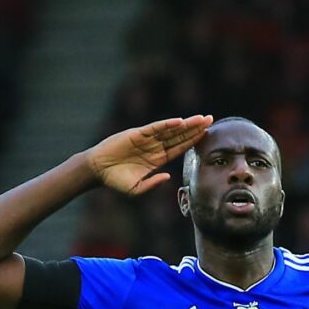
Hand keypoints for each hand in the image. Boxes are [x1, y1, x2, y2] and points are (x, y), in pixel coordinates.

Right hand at [85, 115, 212, 195]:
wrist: (98, 171)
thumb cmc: (116, 181)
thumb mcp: (137, 189)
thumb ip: (153, 184)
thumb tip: (168, 177)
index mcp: (158, 159)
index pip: (180, 147)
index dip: (193, 140)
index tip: (207, 134)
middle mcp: (155, 147)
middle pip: (179, 136)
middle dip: (195, 128)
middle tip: (211, 119)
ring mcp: (147, 139)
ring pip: (170, 130)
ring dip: (186, 124)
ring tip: (201, 118)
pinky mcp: (137, 134)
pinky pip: (154, 128)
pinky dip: (166, 124)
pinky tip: (179, 121)